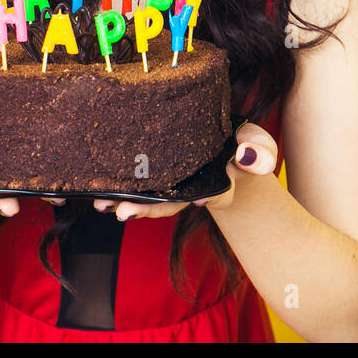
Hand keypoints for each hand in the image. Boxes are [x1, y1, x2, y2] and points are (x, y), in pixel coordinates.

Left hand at [97, 121, 278, 219]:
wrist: (228, 145)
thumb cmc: (244, 146)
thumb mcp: (259, 145)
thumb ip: (259, 153)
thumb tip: (245, 157)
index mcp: (217, 184)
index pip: (212, 195)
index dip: (206, 198)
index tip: (200, 199)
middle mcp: (190, 190)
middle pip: (168, 203)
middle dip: (145, 209)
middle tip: (122, 212)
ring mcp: (172, 184)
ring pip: (147, 198)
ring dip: (124, 202)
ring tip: (102, 204)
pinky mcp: (156, 174)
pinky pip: (137, 185)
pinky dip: (118, 189)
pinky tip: (98, 192)